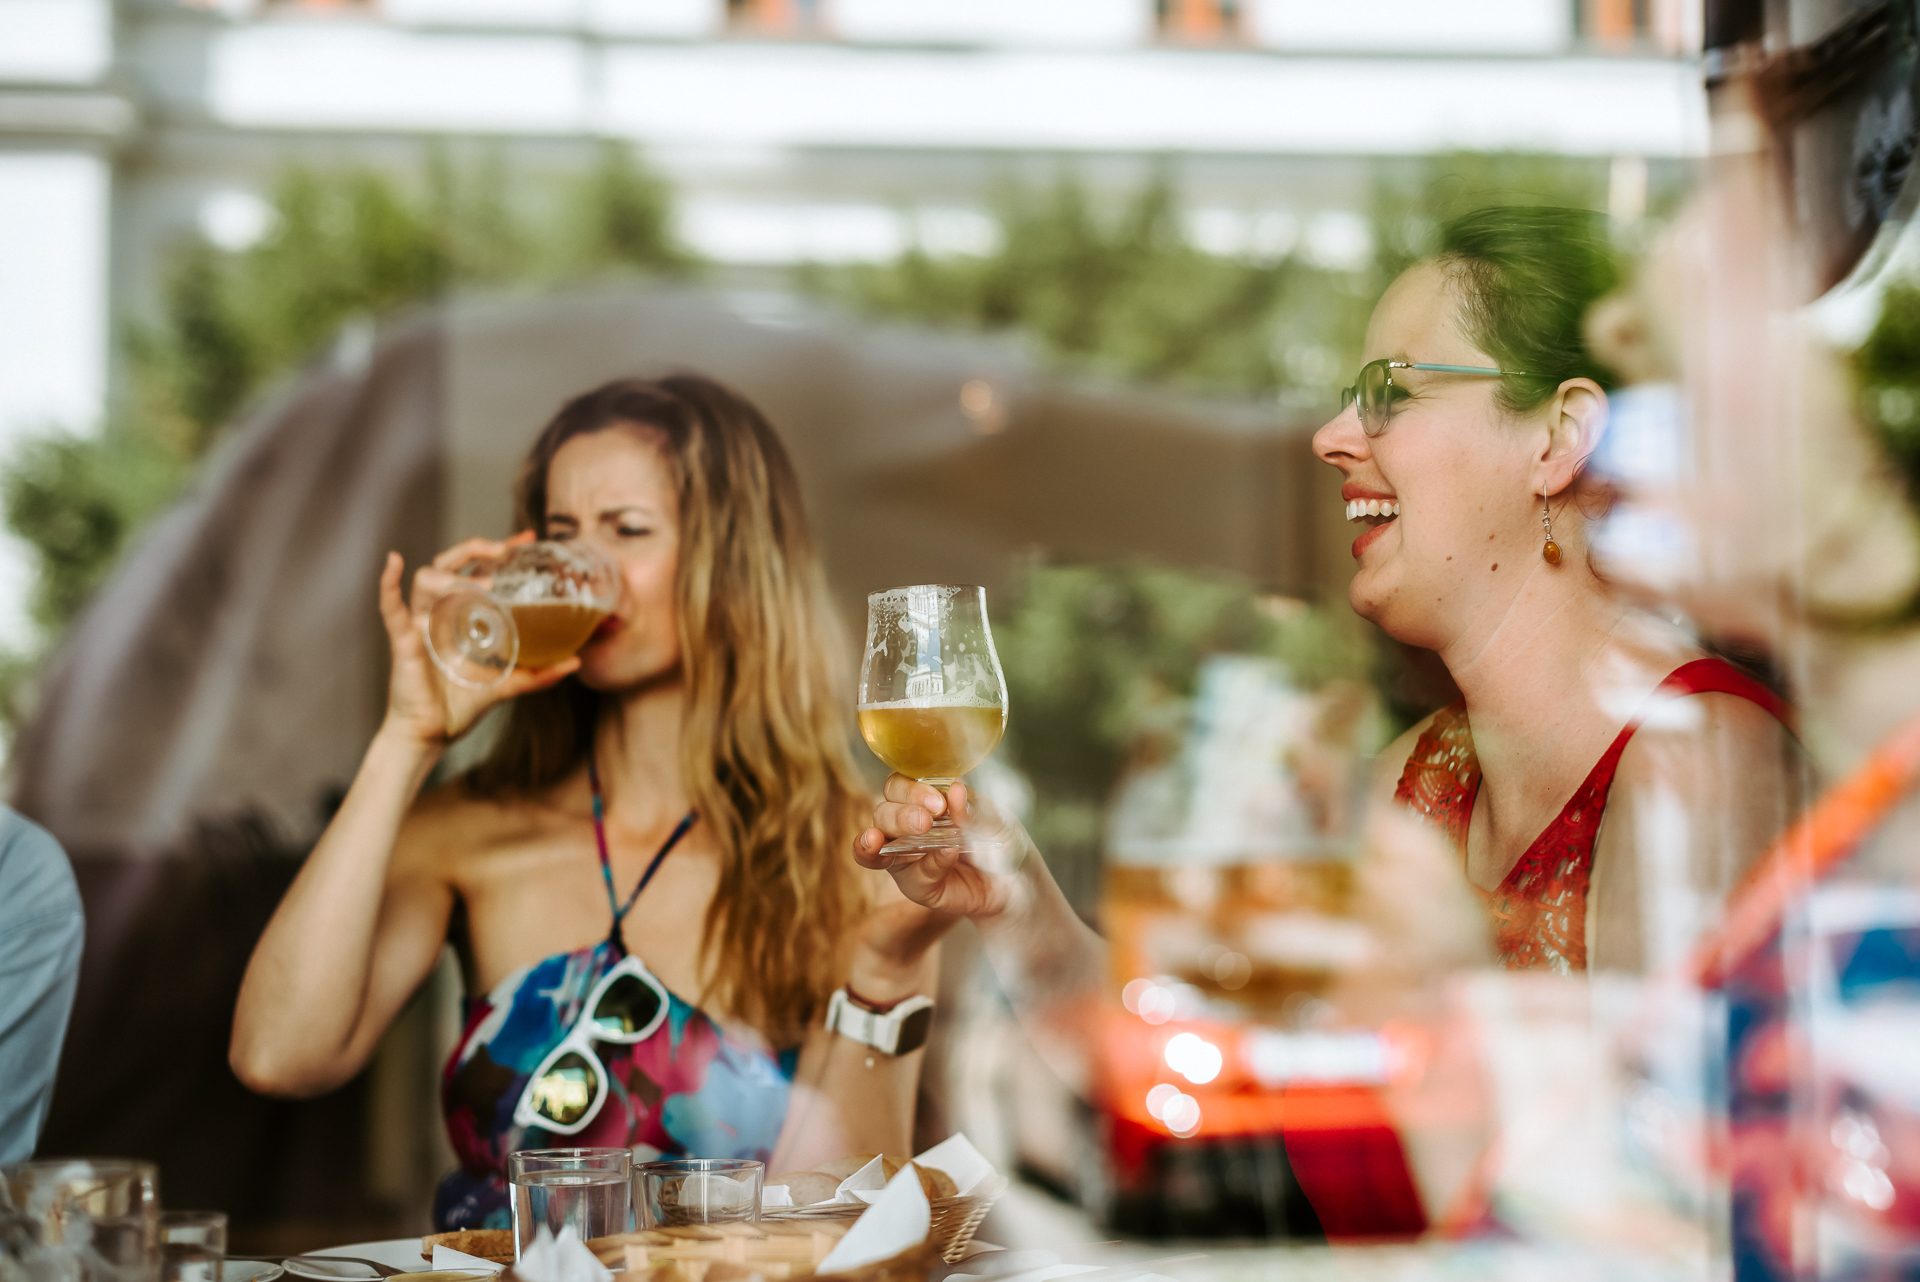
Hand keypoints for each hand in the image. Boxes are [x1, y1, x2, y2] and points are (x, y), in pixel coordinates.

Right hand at [377, 535, 581, 744]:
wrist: (432, 734)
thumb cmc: (461, 705)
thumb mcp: (507, 684)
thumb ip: (540, 674)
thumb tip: (577, 662)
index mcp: (463, 616)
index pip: (479, 571)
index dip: (499, 550)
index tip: (525, 538)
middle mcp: (440, 612)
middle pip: (450, 563)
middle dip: (475, 549)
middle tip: (503, 550)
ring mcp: (421, 623)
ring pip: (427, 580)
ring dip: (454, 578)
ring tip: (484, 590)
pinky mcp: (403, 641)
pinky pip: (391, 606)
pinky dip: (389, 583)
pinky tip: (394, 562)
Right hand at [853, 776, 1030, 920]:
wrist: (1017, 883)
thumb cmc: (1002, 841)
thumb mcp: (998, 820)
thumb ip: (976, 809)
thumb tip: (955, 790)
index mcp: (923, 800)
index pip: (898, 786)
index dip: (909, 790)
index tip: (938, 801)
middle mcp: (907, 825)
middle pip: (882, 812)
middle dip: (900, 813)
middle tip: (927, 820)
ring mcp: (907, 856)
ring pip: (878, 842)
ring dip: (891, 834)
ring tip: (921, 829)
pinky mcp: (915, 884)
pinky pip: (910, 875)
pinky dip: (928, 864)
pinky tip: (948, 856)